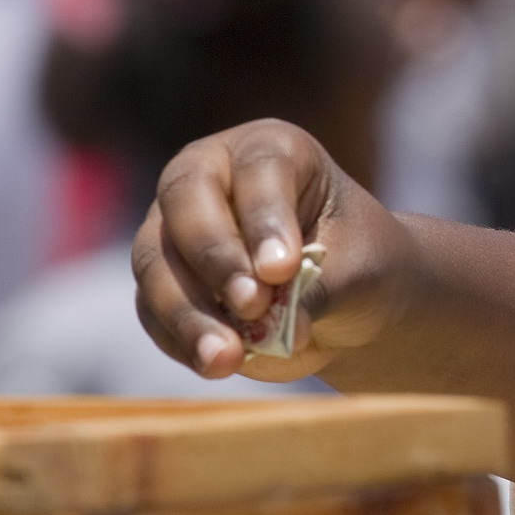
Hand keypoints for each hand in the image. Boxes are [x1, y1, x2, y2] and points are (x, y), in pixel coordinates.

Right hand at [132, 119, 410, 383]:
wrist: (347, 296)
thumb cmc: (359, 262)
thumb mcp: (360, 269)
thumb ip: (317, 290)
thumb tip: (268, 327)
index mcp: (271, 150)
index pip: (259, 170)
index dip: (265, 218)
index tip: (282, 269)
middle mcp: (211, 175)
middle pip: (186, 202)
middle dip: (216, 258)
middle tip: (252, 305)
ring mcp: (175, 227)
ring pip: (157, 262)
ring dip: (188, 314)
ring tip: (226, 359)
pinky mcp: (161, 281)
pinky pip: (153, 310)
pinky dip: (180, 340)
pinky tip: (214, 364)